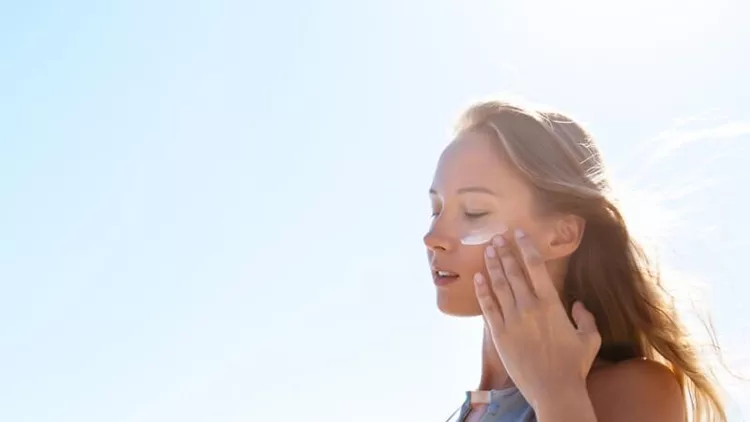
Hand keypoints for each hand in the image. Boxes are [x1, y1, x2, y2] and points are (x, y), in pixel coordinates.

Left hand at [473, 228, 600, 408]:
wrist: (554, 390)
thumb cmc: (574, 365)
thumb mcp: (590, 339)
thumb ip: (586, 317)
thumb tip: (579, 304)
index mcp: (551, 304)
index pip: (535, 266)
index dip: (526, 246)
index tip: (519, 232)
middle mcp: (529, 307)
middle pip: (513, 271)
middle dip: (504, 251)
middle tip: (497, 237)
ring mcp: (512, 320)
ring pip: (498, 285)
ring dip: (492, 265)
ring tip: (488, 250)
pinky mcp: (499, 334)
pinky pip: (487, 307)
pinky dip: (482, 290)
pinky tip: (477, 277)